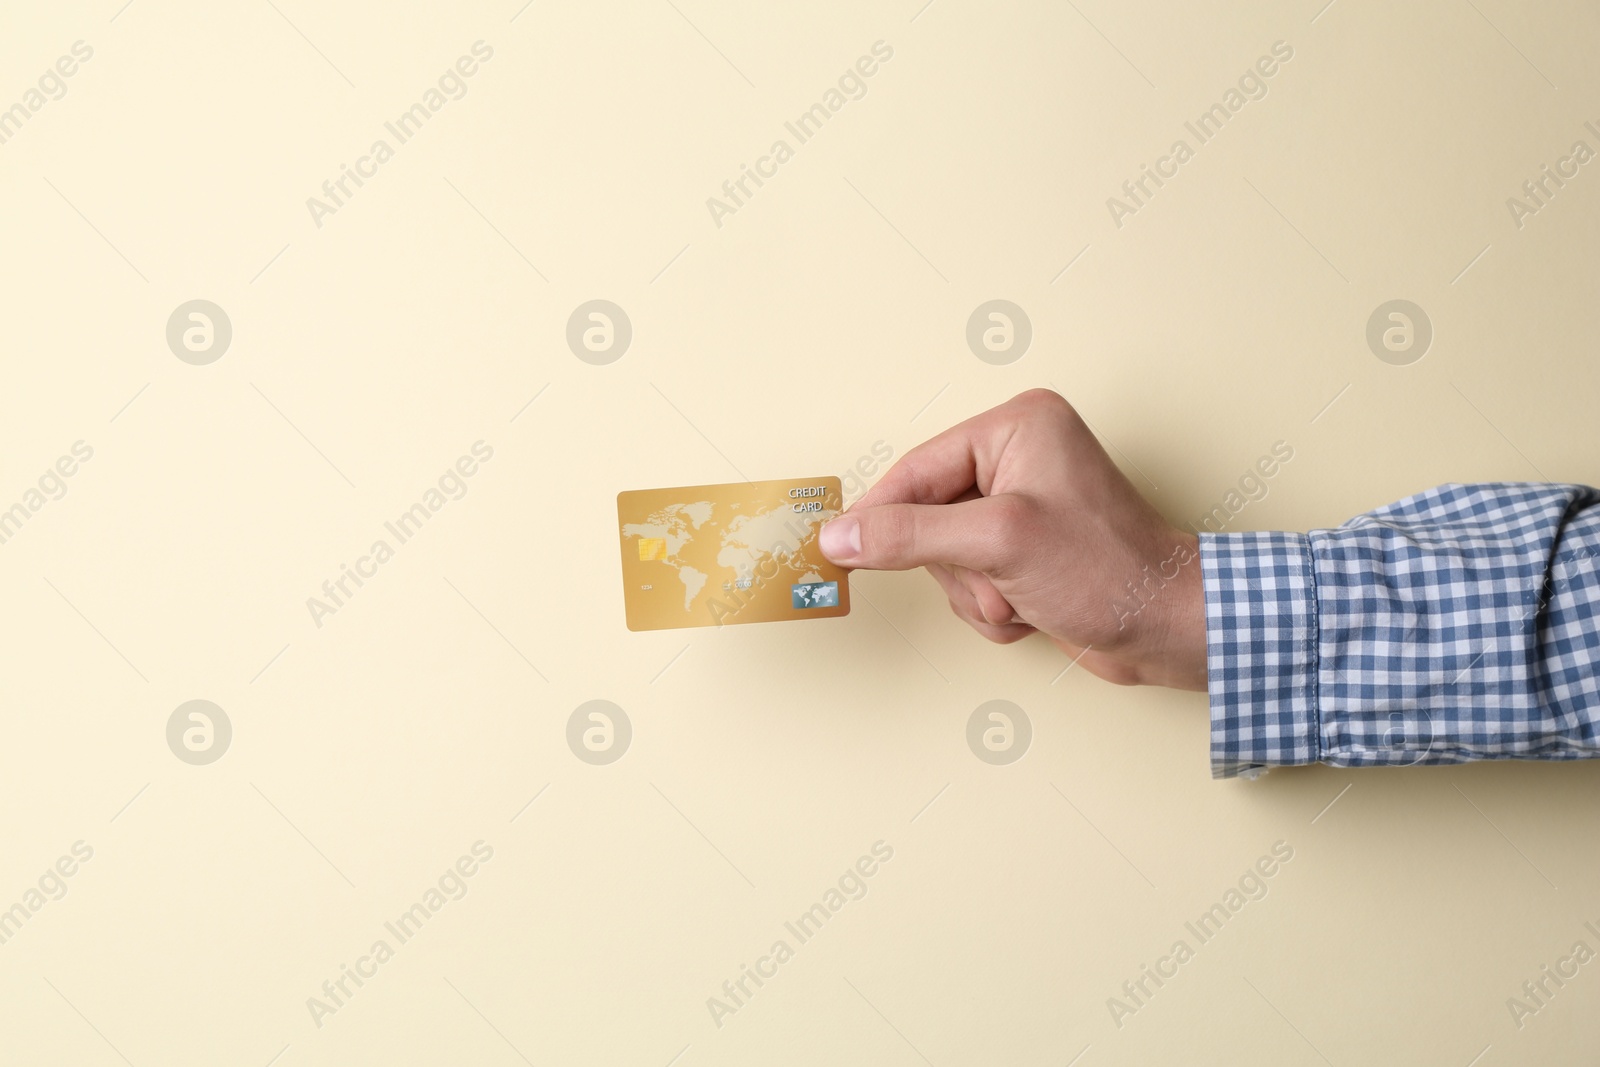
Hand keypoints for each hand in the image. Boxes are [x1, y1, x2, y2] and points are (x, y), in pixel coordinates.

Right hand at [818, 388, 1205, 689]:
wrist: (1169, 630)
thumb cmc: (1111, 571)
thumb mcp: (997, 544)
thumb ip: (910, 536)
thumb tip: (843, 535)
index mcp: (1017, 427)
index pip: (918, 469)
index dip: (879, 514)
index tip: (838, 546)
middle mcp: (1019, 458)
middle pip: (927, 517)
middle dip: (957, 567)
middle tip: (998, 580)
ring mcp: (1021, 506)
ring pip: (945, 558)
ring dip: (976, 594)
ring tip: (1022, 596)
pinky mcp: (1026, 550)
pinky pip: (970, 581)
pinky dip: (991, 607)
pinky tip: (1032, 609)